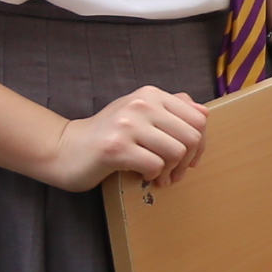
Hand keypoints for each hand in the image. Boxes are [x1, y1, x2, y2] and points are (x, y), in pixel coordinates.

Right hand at [42, 85, 211, 191]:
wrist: (66, 148)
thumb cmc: (108, 134)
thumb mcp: (140, 113)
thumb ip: (171, 108)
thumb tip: (204, 111)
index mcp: (150, 94)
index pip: (198, 118)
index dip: (201, 143)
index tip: (189, 158)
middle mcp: (140, 104)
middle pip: (191, 136)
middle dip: (189, 161)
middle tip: (176, 173)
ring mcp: (127, 124)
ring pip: (176, 152)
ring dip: (172, 171)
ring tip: (161, 177)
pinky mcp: (115, 148)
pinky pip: (155, 165)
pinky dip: (154, 176)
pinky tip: (144, 176)